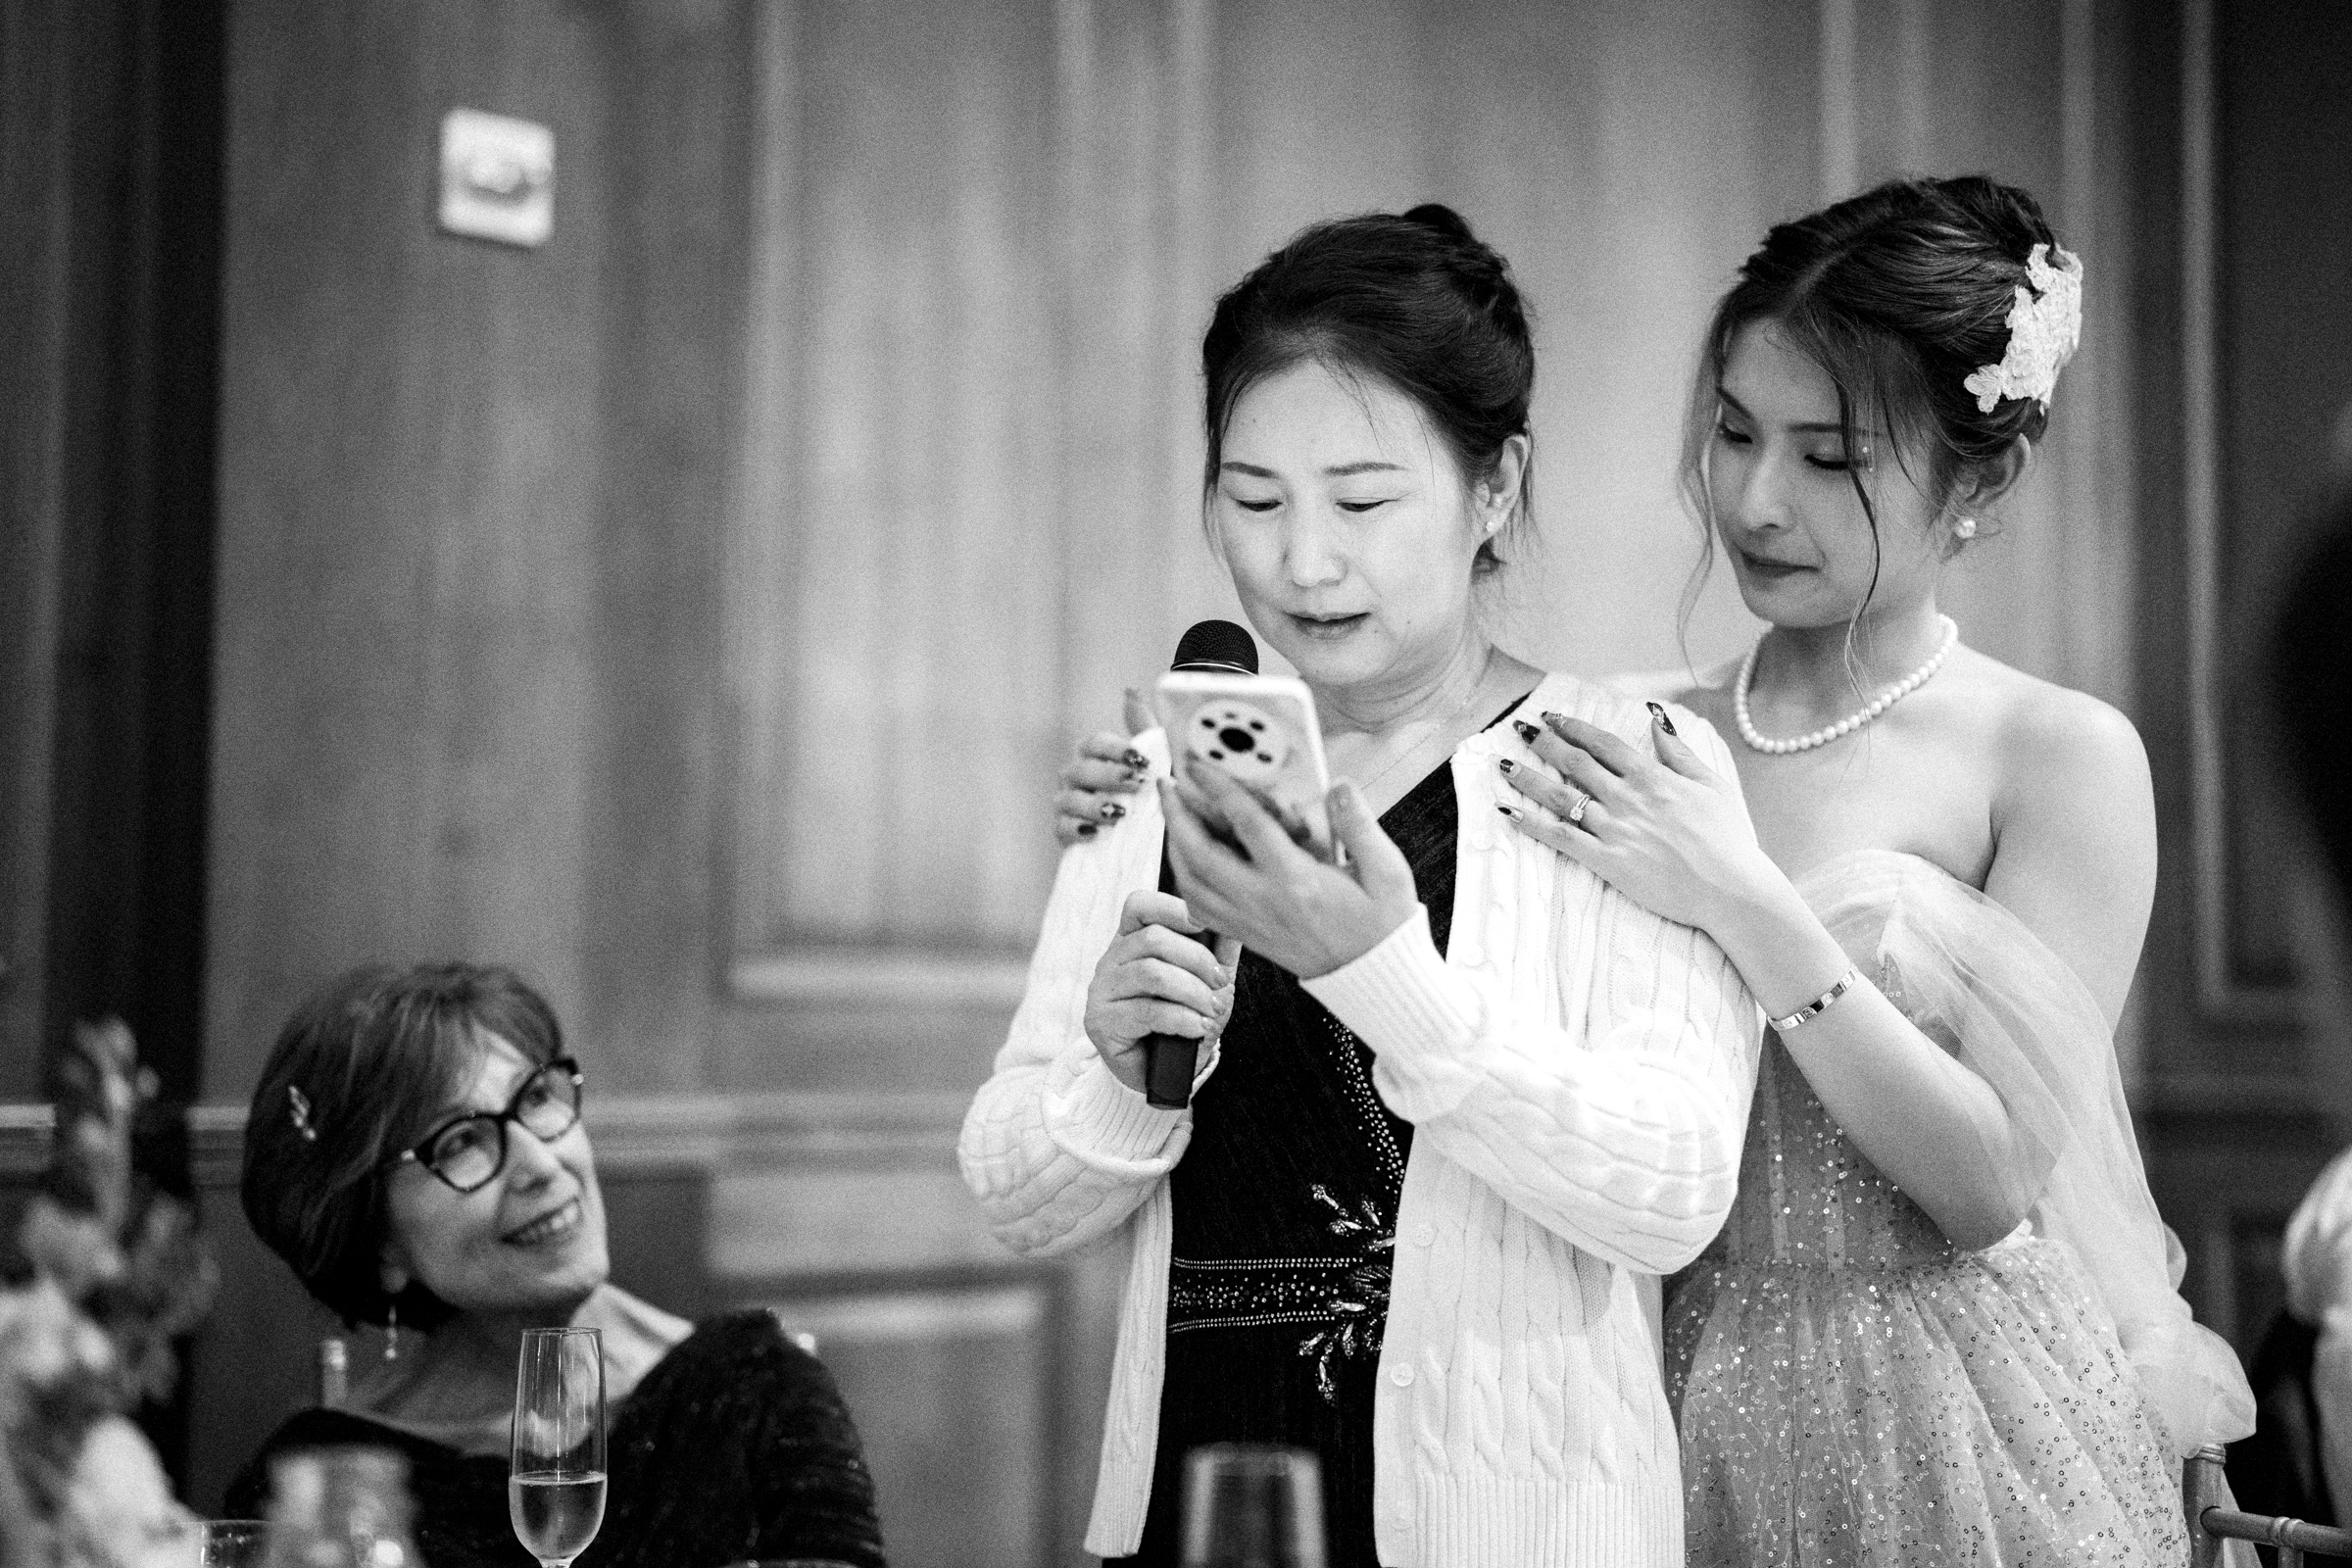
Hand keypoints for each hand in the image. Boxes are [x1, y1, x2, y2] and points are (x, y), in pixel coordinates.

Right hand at [1055, 689, 1155, 844]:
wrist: (1150, 844)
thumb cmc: (1149, 797)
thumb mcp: (1155, 764)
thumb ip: (1144, 729)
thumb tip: (1130, 691)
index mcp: (1095, 756)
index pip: (1095, 743)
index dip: (1115, 749)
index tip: (1141, 760)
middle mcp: (1076, 777)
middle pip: (1081, 769)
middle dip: (1109, 776)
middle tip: (1137, 784)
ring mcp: (1067, 804)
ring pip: (1068, 799)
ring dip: (1094, 805)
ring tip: (1119, 814)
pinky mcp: (1064, 832)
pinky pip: (1061, 828)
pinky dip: (1077, 830)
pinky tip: (1096, 833)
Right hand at [1083, 890, 1240, 1093]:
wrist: (1162, 1074)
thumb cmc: (1181, 1022)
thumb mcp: (1208, 984)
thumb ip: (1219, 953)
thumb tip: (1235, 923)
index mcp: (1132, 942)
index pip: (1139, 906)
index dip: (1171, 908)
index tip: (1203, 923)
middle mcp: (1111, 960)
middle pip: (1152, 940)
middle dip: (1196, 960)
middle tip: (1220, 983)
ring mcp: (1102, 990)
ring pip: (1151, 974)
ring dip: (1192, 991)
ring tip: (1212, 1010)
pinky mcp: (1101, 1021)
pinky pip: (1146, 1012)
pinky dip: (1182, 1018)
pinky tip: (1198, 1027)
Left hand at [1159, 762, 1419, 979]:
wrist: (1373, 975)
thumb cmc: (1383, 924)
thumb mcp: (1387, 871)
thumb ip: (1360, 825)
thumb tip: (1338, 784)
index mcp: (1297, 880)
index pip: (1247, 825)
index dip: (1218, 789)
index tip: (1198, 764)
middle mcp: (1264, 901)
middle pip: (1201, 853)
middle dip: (1177, 814)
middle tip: (1167, 783)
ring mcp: (1250, 921)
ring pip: (1192, 881)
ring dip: (1175, 843)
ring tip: (1172, 812)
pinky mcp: (1246, 935)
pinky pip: (1200, 906)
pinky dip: (1185, 877)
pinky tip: (1187, 857)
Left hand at [1497, 705, 1771, 931]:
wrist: (1731, 889)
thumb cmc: (1728, 839)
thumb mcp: (1711, 784)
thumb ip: (1678, 751)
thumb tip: (1654, 718)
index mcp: (1653, 778)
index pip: (1603, 744)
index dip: (1574, 727)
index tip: (1551, 717)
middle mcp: (1629, 799)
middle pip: (1575, 763)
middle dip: (1544, 743)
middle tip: (1519, 731)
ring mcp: (1615, 830)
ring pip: (1561, 797)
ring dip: (1529, 778)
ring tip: (1503, 765)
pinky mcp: (1607, 862)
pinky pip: (1562, 839)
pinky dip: (1533, 824)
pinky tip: (1509, 811)